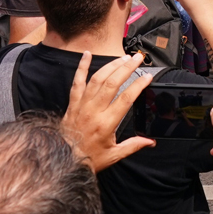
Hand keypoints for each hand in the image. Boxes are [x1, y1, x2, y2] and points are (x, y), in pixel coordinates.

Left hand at [61, 52, 154, 169]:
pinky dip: (82, 67)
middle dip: (127, 68)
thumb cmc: (88, 158)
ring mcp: (82, 104)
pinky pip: (77, 81)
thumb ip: (133, 145)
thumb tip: (150, 142)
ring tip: (123, 58)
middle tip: (137, 59)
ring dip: (111, 66)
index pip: (126, 99)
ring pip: (97, 79)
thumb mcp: (113, 155)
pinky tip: (87, 54)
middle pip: (113, 83)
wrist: (62, 158)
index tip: (147, 76)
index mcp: (106, 123)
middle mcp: (94, 111)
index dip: (138, 85)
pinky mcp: (73, 103)